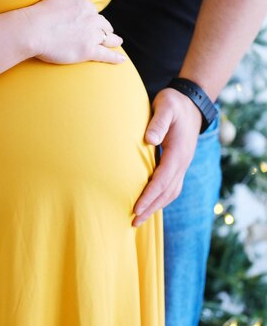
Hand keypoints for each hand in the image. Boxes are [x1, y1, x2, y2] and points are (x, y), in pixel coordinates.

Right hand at [24, 0, 125, 64]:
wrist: (34, 30)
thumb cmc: (40, 14)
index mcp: (83, 6)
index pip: (92, 12)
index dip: (93, 18)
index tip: (93, 21)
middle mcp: (91, 19)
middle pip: (104, 25)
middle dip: (106, 28)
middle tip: (108, 32)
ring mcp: (91, 35)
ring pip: (108, 38)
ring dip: (114, 40)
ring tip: (117, 42)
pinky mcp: (88, 50)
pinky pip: (106, 55)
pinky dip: (115, 57)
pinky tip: (122, 60)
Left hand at [133, 88, 201, 225]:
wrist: (192, 103)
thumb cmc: (174, 104)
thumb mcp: (165, 106)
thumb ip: (158, 122)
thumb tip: (149, 140)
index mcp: (178, 152)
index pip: (162, 180)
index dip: (149, 196)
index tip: (136, 209)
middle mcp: (183, 162)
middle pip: (167, 192)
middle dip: (151, 208)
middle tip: (133, 222)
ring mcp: (183, 165)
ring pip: (171, 192)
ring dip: (156, 207)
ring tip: (139, 219)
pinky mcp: (179, 164)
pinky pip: (172, 187)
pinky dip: (161, 198)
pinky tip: (149, 204)